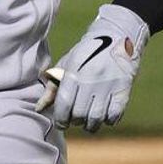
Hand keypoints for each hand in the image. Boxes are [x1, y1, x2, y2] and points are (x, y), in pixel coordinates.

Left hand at [36, 4, 149, 131]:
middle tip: (74, 121)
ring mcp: (108, 84)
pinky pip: (115, 115)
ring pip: (97, 117)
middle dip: (75, 122)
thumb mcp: (66, 65)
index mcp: (73, 71)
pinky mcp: (124, 89)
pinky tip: (104, 116)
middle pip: (80, 113)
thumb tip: (39, 108)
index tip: (60, 124)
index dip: (60, 118)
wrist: (116, 38)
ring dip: (91, 125)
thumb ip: (52, 87)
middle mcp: (90, 78)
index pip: (64, 102)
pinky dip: (108, 120)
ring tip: (87, 122)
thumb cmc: (85, 54)